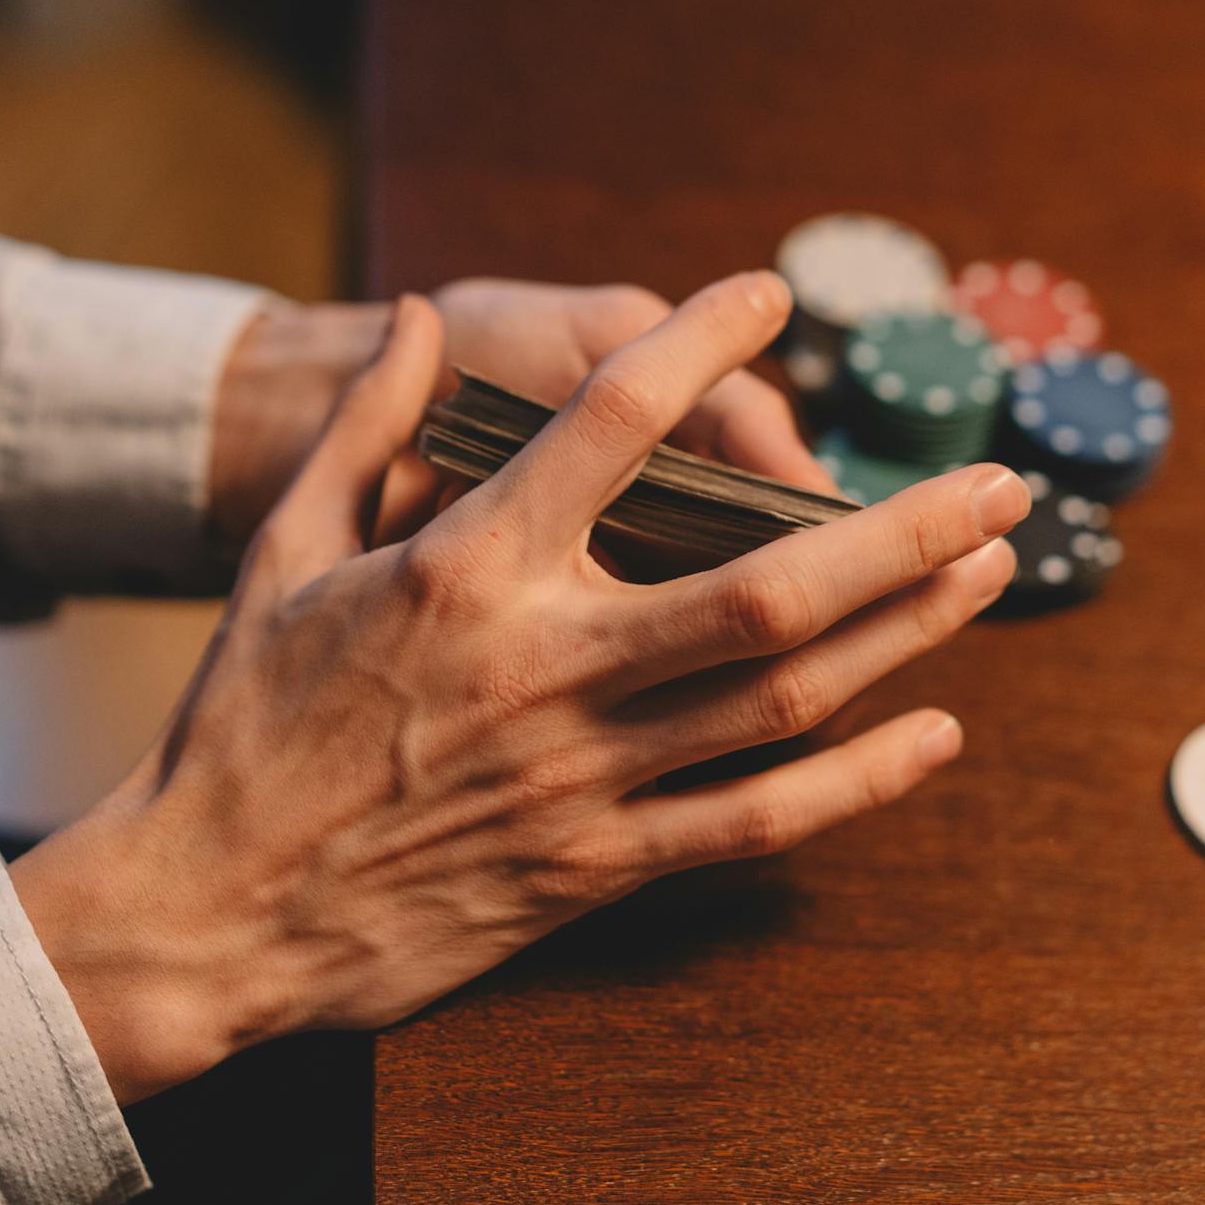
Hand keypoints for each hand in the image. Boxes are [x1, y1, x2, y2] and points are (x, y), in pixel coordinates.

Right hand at [13, 275, 1026, 1103]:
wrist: (206, 912)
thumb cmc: (238, 727)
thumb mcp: (277, 556)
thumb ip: (361, 429)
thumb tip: (420, 318)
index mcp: (463, 569)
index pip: (612, 420)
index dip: (702, 340)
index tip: (765, 292)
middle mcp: (544, 665)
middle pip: (768, 583)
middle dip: (903, 528)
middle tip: (997, 482)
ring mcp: (581, 775)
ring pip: (784, 698)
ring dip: (906, 631)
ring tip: (991, 573)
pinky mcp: (593, 868)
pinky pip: (752, 824)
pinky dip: (854, 784)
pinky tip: (931, 739)